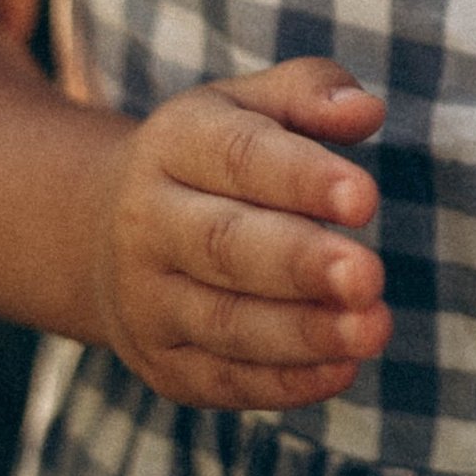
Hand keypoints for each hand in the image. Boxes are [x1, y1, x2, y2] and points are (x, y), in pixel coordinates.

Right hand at [89, 57, 391, 409]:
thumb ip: (310, 93)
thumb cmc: (209, 158)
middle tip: (368, 276)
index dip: (302, 179)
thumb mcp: (247, 105)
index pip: (239, 158)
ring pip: (224, 322)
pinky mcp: (162, 365)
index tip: (366, 198)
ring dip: (303, 333)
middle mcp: (147, 223)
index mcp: (173, 144)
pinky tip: (343, 369)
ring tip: (373, 328)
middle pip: (225, 246)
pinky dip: (284, 383)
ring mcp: (147, 301)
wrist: (102, 232)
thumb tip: (366, 111)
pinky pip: (222, 381)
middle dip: (300, 264)